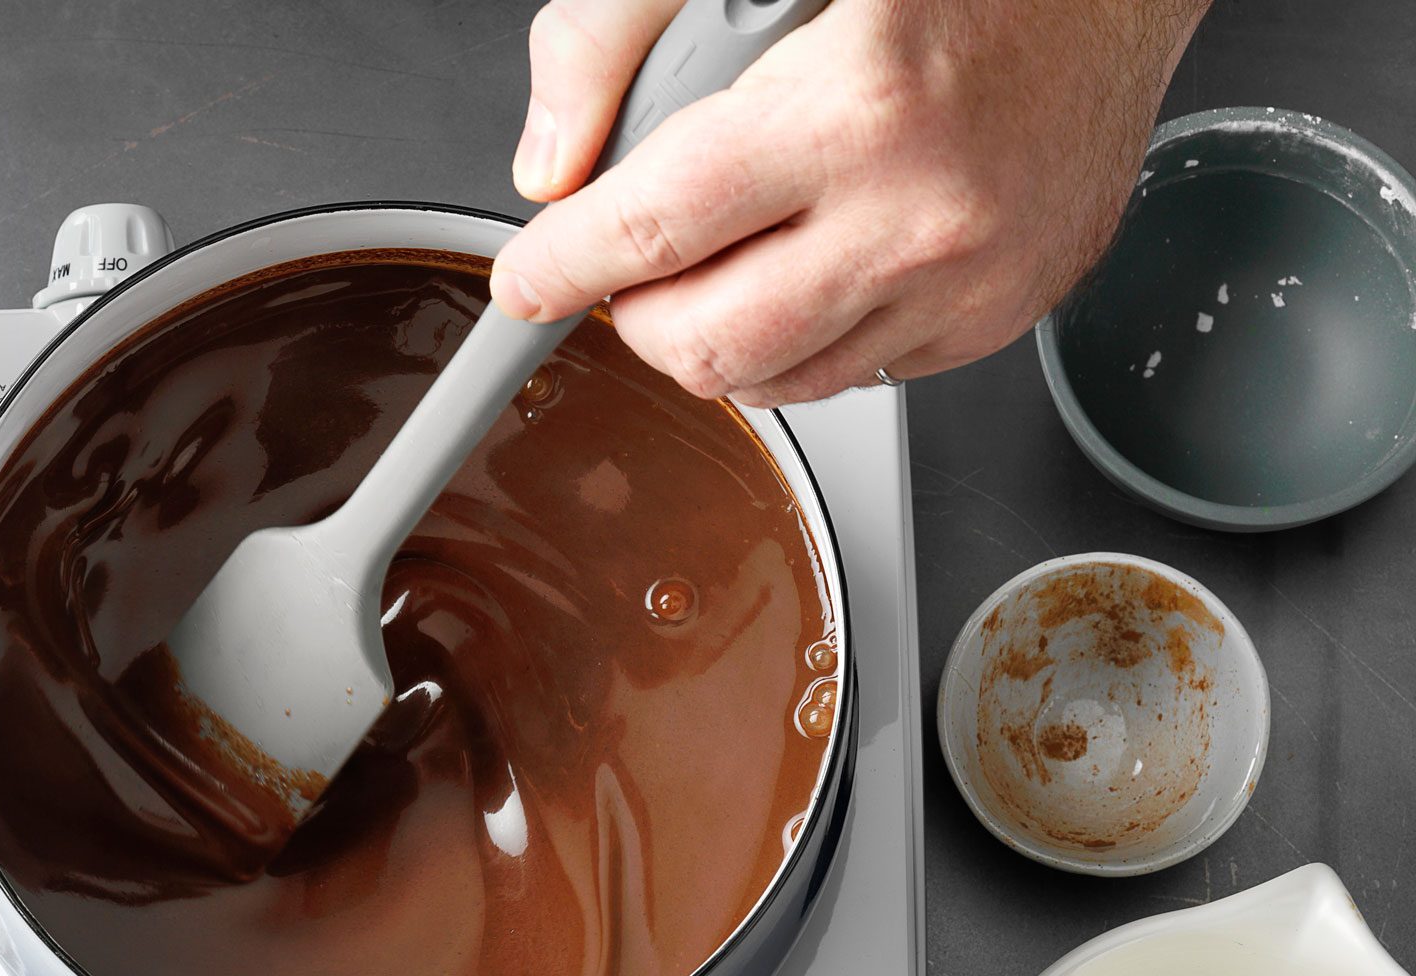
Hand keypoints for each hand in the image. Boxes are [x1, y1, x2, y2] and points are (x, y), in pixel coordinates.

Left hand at [490, 0, 1208, 404]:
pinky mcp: (1001, 314)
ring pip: (780, 384)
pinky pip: (857, 375)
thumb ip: (613, 39)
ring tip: (715, 264)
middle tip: (624, 270)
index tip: (527, 281)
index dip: (563, 266)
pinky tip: (808, 266)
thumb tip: (549, 163)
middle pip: (710, 345)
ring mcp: (970, 279)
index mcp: (855, 107)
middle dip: (636, 319)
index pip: (655, 228)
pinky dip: (803, 341)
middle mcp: (920, 213)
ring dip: (715, 340)